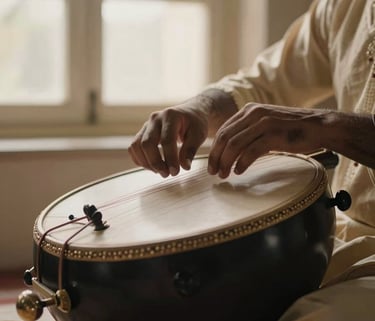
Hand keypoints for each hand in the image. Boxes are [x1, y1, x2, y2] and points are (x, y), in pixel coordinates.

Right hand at [128, 101, 208, 176]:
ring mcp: (147, 125)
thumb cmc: (196, 123)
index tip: (175, 172)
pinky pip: (134, 148)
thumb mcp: (199, 134)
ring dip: (146, 163)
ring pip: (136, 146)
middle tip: (167, 174)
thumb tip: (184, 166)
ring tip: (161, 171)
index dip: (170, 158)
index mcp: (171, 116)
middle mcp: (155, 119)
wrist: (190, 112)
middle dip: (155, 162)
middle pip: (147, 143)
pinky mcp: (142, 132)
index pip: (166, 140)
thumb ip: (191, 150)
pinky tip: (154, 167)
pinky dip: (141, 160)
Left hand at [208, 103, 332, 177]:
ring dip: (226, 162)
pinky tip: (239, 171)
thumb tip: (231, 150)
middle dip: (216, 157)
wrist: (319, 126)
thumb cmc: (291, 129)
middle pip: (225, 137)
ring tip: (224, 175)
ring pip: (235, 145)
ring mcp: (263, 123)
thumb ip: (249, 131)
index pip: (223, 130)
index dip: (214, 149)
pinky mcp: (273, 134)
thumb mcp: (265, 124)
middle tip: (213, 172)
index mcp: (249, 110)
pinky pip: (251, 151)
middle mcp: (253, 114)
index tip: (212, 163)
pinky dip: (242, 163)